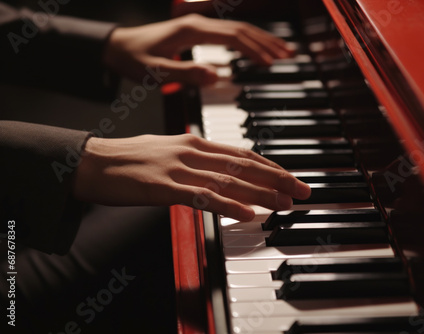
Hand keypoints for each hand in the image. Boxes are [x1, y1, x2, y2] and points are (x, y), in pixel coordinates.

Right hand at [73, 134, 310, 221]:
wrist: (92, 161)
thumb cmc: (130, 159)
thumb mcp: (170, 152)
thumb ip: (198, 161)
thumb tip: (222, 174)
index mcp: (196, 142)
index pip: (243, 153)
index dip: (271, 166)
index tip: (291, 177)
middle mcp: (193, 151)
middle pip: (244, 165)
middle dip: (278, 178)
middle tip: (302, 191)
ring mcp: (179, 168)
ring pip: (229, 180)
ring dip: (261, 193)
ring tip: (285, 203)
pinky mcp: (164, 186)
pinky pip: (202, 197)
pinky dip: (228, 205)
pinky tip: (247, 214)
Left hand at [103, 14, 292, 85]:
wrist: (116, 46)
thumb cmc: (134, 58)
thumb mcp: (156, 71)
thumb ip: (185, 74)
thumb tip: (216, 77)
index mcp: (192, 31)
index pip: (233, 38)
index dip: (254, 50)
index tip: (272, 63)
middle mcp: (199, 24)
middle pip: (242, 30)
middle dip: (267, 42)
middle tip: (288, 55)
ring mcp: (199, 25)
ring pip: (238, 30)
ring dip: (261, 40)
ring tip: (282, 52)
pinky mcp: (197, 32)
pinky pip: (229, 34)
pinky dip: (247, 42)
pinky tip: (256, 50)